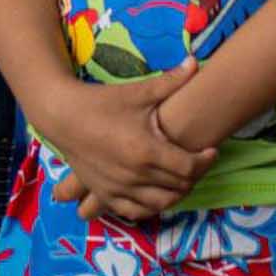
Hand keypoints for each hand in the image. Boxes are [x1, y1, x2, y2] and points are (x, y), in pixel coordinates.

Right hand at [36, 62, 216, 221]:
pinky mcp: (105, 195)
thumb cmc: (103, 102)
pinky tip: (157, 193)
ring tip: (182, 177)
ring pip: (160, 204)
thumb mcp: (138, 92)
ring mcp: (119, 189)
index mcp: (146, 152)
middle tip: (199, 161)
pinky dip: (152, 207)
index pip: (188, 168)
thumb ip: (171, 81)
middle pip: (178, 187)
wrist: (64, 116)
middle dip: (194, 175)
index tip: (211, 151)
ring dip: (176, 194)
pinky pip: (135, 212)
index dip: (205, 161)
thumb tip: (196, 63)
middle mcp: (135, 176)